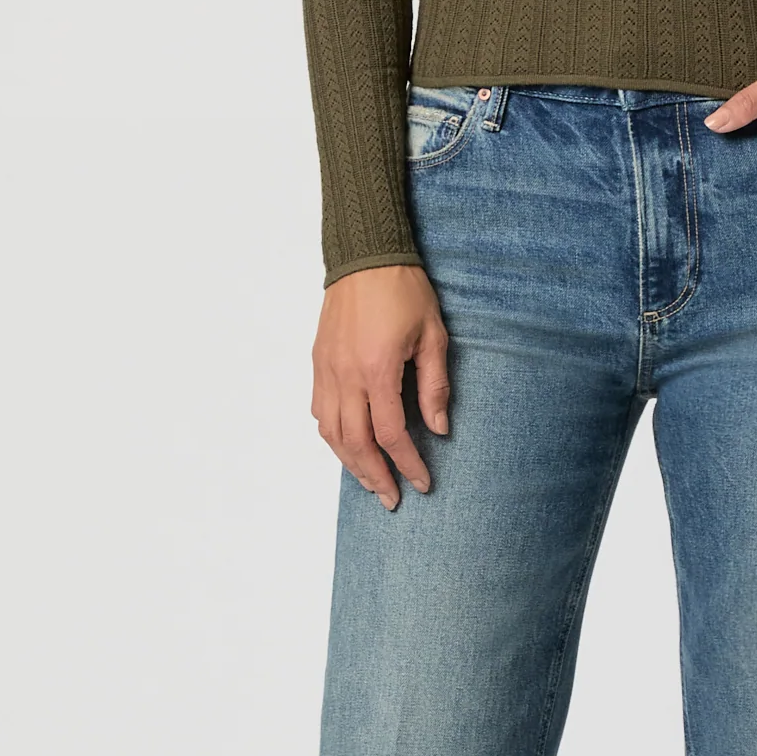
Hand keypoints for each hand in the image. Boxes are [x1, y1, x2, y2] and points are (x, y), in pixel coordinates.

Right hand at [313, 264, 450, 508]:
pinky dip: (332, 436)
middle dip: (376, 476)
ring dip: (350, 463)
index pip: (391, 434)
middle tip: (392, 499)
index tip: (423, 483)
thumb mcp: (433, 336)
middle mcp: (346, 375)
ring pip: (331, 432)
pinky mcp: (318, 362)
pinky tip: (347, 446)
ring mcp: (327, 370)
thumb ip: (434, 385)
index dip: (408, 464)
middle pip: (356, 443)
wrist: (365, 256)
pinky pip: (320, 411)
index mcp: (378, 370)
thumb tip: (438, 429)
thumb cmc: (403, 291)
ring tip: (370, 482)